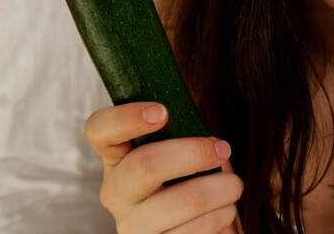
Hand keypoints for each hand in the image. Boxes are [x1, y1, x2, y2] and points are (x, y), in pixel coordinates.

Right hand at [85, 102, 243, 233]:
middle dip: (194, 153)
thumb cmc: (188, 182)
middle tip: (223, 149)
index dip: (126, 117)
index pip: (99, 130)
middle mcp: (116, 192)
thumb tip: (209, 142)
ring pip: (184, 200)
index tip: (162, 112)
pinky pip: (195, 231)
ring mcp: (131, 225)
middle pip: (145, 165)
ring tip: (234, 186)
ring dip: (221, 189)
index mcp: (117, 158)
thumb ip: (182, 137)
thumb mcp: (179, 154)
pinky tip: (224, 212)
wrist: (194, 230)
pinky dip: (221, 216)